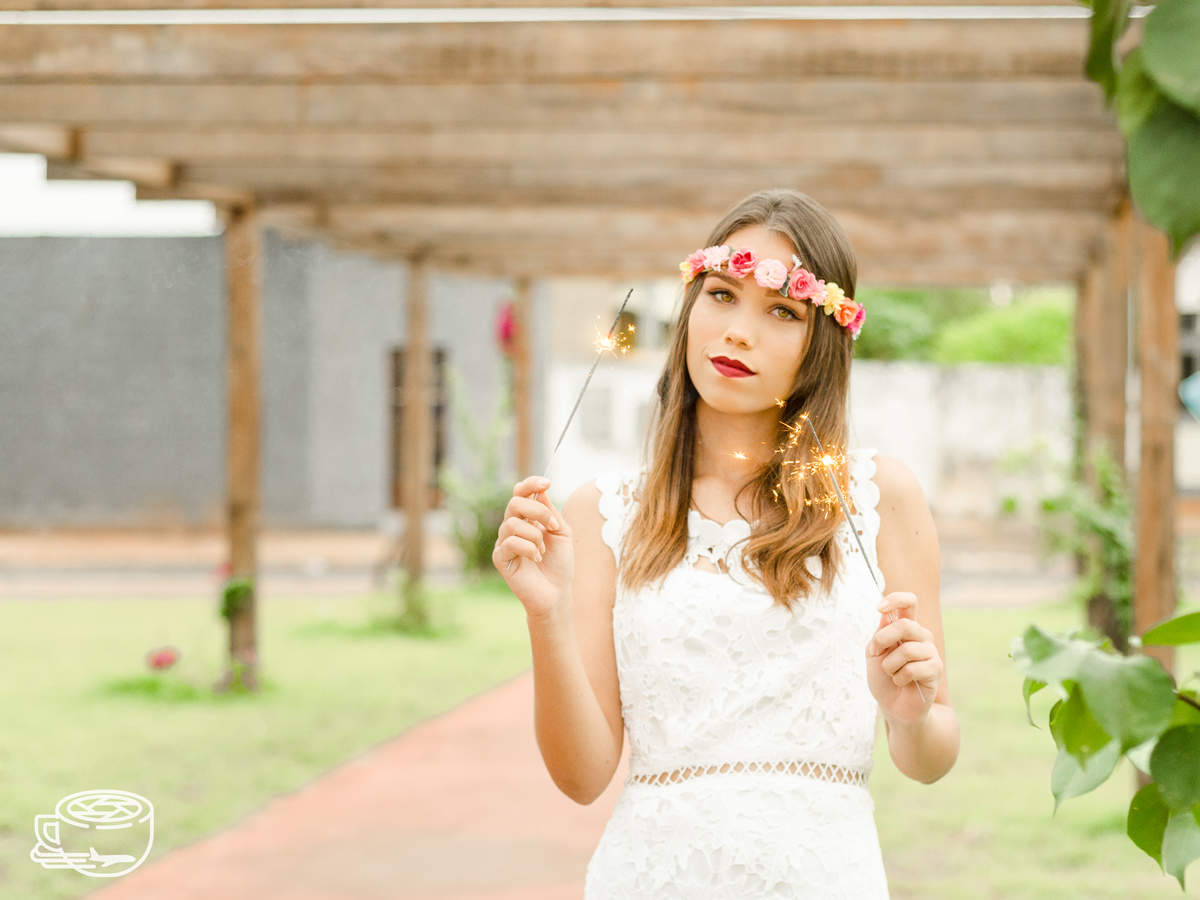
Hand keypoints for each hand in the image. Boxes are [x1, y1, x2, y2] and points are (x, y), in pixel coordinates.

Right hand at [492, 476, 572, 617]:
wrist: (557, 593)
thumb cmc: (560, 564)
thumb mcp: (562, 533)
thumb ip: (551, 512)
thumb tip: (541, 491)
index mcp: (526, 518)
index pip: (520, 493)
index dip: (530, 484)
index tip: (547, 483)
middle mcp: (512, 527)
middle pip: (515, 503)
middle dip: (538, 511)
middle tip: (553, 527)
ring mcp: (504, 542)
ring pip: (512, 523)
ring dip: (535, 536)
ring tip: (543, 550)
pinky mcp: (500, 558)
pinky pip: (510, 543)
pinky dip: (529, 548)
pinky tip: (536, 558)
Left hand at [865, 591, 941, 724]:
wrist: (893, 707)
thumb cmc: (883, 679)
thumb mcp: (874, 653)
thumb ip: (880, 634)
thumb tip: (885, 614)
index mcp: (905, 628)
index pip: (909, 602)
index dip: (895, 599)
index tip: (879, 608)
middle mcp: (921, 636)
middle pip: (905, 625)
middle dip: (883, 640)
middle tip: (876, 653)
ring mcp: (930, 651)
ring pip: (906, 650)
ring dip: (890, 666)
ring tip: (892, 674)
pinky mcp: (936, 668)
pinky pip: (913, 668)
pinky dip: (900, 678)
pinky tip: (902, 682)